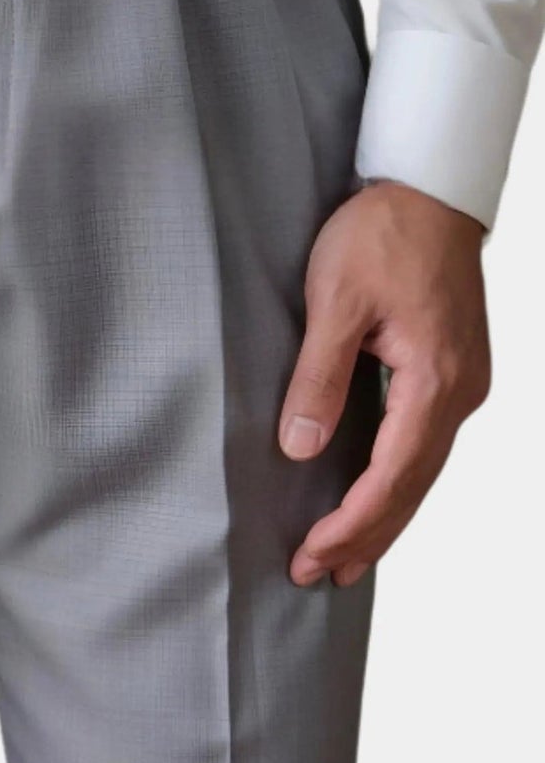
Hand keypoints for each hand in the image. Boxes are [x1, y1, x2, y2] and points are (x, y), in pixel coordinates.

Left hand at [278, 179, 490, 587]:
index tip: (311, 556)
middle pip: (412, 486)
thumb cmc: (382, 233)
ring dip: (383, 515)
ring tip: (345, 557)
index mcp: (435, 380)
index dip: (350, 523)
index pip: (390, 476)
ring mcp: (462, 382)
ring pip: (422, 470)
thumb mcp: (335, 300)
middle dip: (366, 536)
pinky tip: (374, 496)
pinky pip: (426, 443)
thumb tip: (300, 448)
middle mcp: (460, 392)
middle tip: (318, 575)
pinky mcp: (452, 370)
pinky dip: (397, 479)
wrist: (430, 186)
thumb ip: (319, 376)